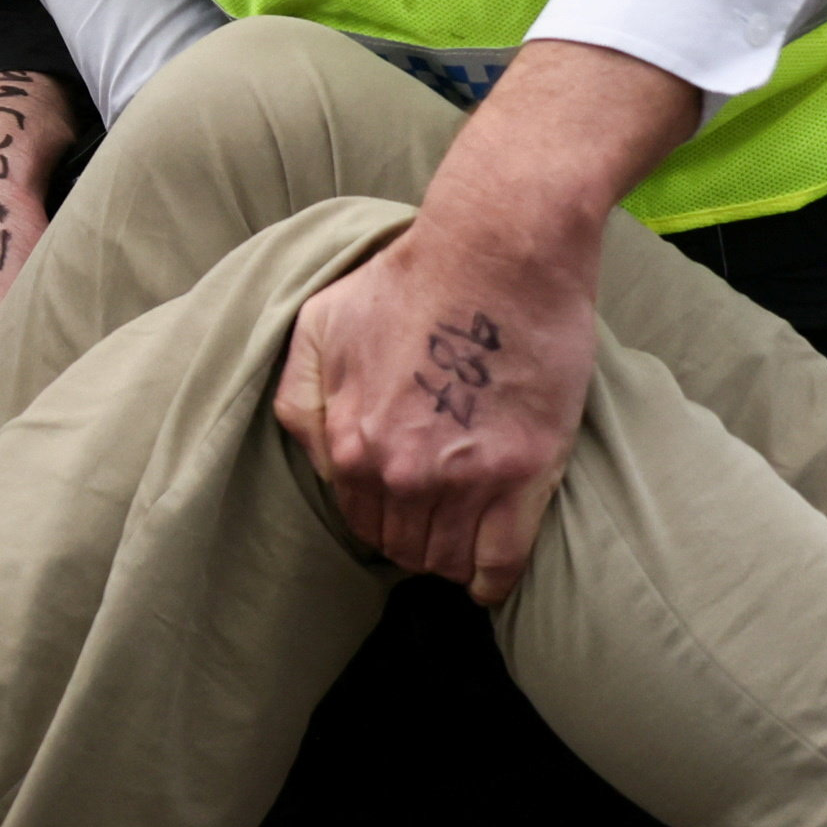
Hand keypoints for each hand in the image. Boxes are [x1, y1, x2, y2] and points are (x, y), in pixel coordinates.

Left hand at [269, 40, 689, 603]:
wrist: (498, 247)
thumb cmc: (412, 278)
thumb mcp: (320, 325)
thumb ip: (302, 398)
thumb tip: (318, 456)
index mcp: (351, 445)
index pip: (360, 523)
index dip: (383, 518)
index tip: (404, 509)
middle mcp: (400, 473)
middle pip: (405, 547)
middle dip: (417, 538)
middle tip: (439, 519)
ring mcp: (463, 479)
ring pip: (449, 560)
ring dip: (453, 559)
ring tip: (467, 540)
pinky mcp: (524, 475)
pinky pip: (501, 563)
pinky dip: (493, 579)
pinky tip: (490, 577)